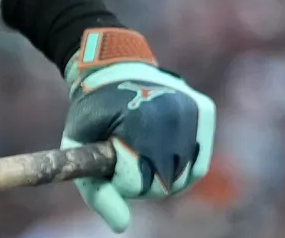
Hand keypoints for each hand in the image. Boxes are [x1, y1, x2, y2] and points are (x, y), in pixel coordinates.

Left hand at [59, 28, 215, 233]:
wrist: (112, 63)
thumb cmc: (91, 109)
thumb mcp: (79, 146)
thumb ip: (98, 192)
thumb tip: (121, 227)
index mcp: (140, 124)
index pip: (138, 184)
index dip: (120, 176)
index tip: (111, 152)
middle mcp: (174, 116)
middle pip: (165, 184)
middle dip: (142, 178)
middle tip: (126, 151)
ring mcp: (193, 111)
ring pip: (184, 177)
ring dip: (162, 173)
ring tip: (142, 146)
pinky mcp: (205, 110)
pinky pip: (199, 162)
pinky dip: (182, 163)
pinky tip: (162, 145)